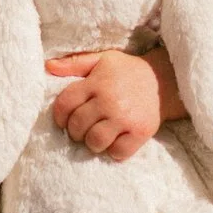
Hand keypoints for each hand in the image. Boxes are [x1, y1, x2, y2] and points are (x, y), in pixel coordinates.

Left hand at [45, 48, 181, 159]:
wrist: (164, 80)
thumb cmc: (127, 71)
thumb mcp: (102, 59)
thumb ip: (74, 63)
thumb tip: (48, 66)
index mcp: (98, 82)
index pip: (65, 104)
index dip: (59, 116)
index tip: (64, 119)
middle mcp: (110, 100)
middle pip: (78, 126)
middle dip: (75, 131)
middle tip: (82, 128)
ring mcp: (126, 118)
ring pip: (95, 142)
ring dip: (92, 143)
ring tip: (97, 136)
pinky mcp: (141, 132)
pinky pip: (118, 153)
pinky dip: (113, 151)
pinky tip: (115, 141)